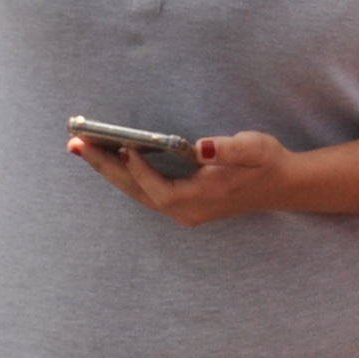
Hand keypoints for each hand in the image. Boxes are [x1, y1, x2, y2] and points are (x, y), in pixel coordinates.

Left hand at [70, 128, 293, 227]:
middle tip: (76, 145)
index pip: (161, 190)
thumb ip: (227, 148)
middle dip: (106, 168)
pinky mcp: (182, 205)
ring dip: (110, 171)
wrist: (282, 184)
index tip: (123, 146)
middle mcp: (188, 211)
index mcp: (203, 198)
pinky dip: (125, 175)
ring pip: (137, 194)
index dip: (140, 171)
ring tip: (82, 147)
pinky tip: (109, 157)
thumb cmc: (265, 162)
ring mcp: (183, 211)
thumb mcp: (253, 148)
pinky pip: (145, 192)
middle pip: (138, 193)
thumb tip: (200, 147)